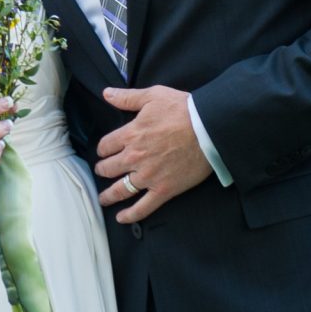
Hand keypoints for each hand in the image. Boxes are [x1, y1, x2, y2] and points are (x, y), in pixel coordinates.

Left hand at [96, 85, 210, 222]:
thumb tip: (107, 93)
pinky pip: (143, 207)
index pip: (106, 145)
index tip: (104, 151)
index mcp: (130, 135)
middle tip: (102, 172)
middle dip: (102, 170)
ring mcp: (148, 176)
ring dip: (109, 195)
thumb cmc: (183, 110)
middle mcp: (135, 157)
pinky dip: (130, 215)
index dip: (103, 149)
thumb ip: (127, 97)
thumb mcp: (153, 96)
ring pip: (121, 190)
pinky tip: (121, 218)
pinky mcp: (164, 190)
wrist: (208, 129)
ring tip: (103, 199)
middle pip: (109, 168)